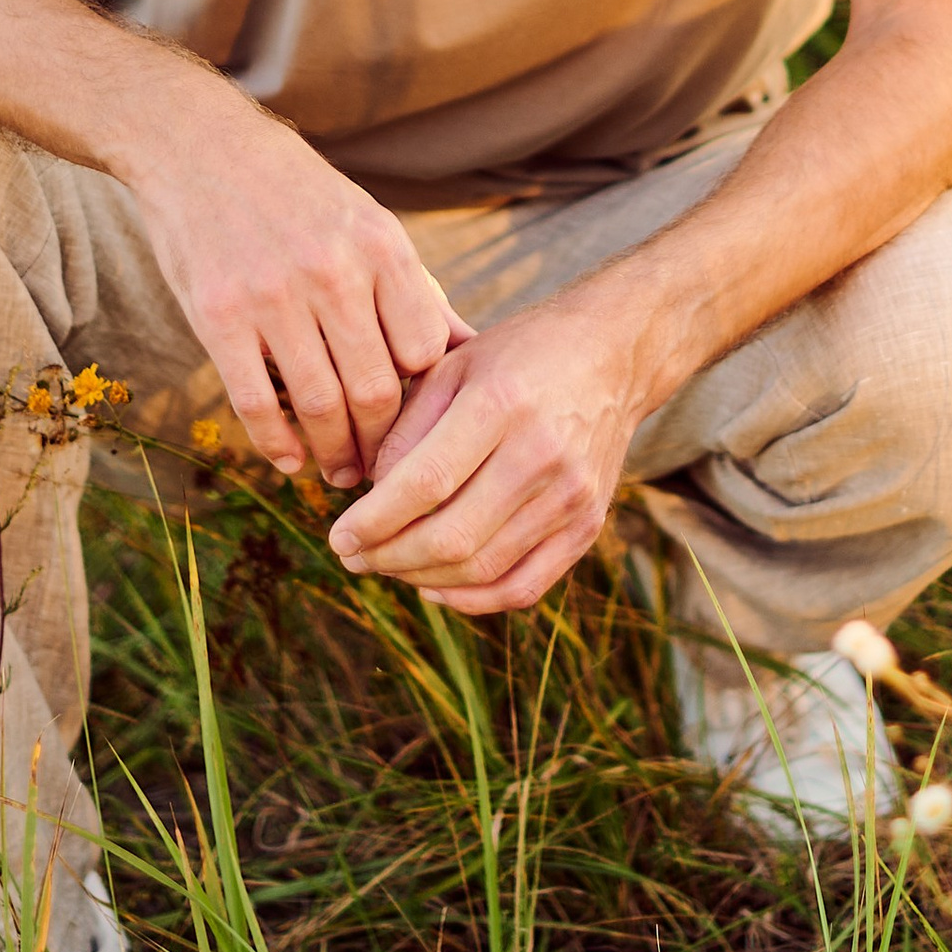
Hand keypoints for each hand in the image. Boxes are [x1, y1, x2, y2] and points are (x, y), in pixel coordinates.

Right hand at [123, 83, 467, 488]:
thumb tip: (472, 350)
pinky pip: (255, 402)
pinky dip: (277, 444)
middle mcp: (332, 270)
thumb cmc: (299, 194)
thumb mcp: (370, 223)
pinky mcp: (218, 315)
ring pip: (320, 404)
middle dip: (384, 444)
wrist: (201, 148)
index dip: (426, 400)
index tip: (421, 427)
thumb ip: (415, 290)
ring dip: (335, 454)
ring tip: (341, 474)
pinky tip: (290, 461)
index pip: (424, 351)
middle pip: (376, 388)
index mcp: (382, 246)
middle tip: (383, 472)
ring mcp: (272, 294)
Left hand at [325, 301, 644, 611]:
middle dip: (388, 558)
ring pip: (482, 569)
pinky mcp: (588, 524)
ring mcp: (571, 495)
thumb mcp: (454, 364)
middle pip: (452, 536)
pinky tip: (435, 586)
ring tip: (387, 565)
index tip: (338, 536)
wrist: (613, 353)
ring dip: (421, 579)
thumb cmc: (519, 354)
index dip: (373, 521)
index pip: (424, 483)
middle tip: (353, 556)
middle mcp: (542, 453)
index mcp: (501, 403)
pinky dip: (472, 599)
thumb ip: (407, 427)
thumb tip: (370, 497)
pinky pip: (523, 587)